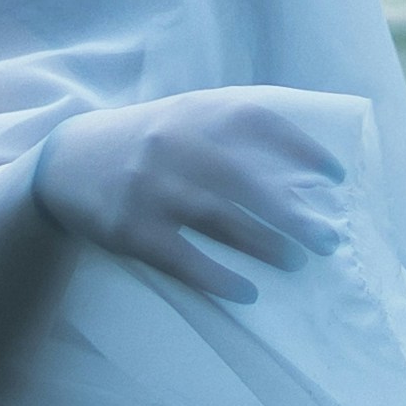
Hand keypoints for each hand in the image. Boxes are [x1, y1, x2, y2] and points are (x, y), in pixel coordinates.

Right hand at [33, 86, 360, 302]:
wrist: (69, 161)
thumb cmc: (152, 142)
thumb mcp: (188, 116)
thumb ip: (236, 127)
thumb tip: (307, 166)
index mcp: (197, 113)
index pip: (259, 122)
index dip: (302, 148)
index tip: (336, 178)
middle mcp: (174, 145)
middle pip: (243, 181)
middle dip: (291, 213)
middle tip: (329, 240)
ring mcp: (150, 188)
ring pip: (216, 219)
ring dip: (262, 245)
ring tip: (296, 263)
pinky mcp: (129, 228)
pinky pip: (180, 258)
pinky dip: (216, 277)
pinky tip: (246, 292)